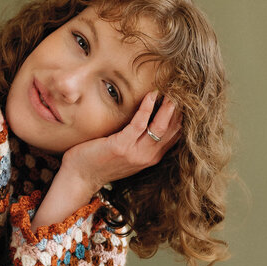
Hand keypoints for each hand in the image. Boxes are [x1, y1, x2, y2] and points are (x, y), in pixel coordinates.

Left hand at [61, 91, 181, 192]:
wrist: (80, 178)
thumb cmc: (99, 161)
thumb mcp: (126, 152)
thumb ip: (140, 140)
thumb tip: (148, 116)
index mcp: (152, 156)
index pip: (176, 133)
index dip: (183, 114)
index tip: (186, 97)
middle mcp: (149, 156)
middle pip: (174, 129)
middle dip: (180, 107)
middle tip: (182, 87)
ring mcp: (136, 153)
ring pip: (161, 126)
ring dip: (168, 106)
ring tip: (171, 89)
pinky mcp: (122, 147)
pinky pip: (140, 124)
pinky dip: (147, 108)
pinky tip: (151, 95)